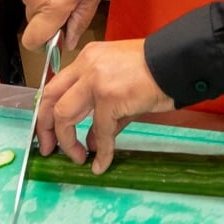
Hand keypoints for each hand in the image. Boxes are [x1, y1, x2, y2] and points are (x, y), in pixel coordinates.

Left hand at [36, 39, 172, 172]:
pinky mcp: (110, 96)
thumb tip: (92, 142)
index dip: (46, 112)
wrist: (178, 62)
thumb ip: (103, 115)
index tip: (47, 133)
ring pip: (63, 113)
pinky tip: (101, 164)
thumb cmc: (155, 72)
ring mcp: (95, 80)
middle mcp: (86, 66)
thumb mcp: (121, 89)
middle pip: (49, 98)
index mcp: (87, 59)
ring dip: (67, 141)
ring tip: (76, 158)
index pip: (55, 86)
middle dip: (45, 127)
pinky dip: (102, 152)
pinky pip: (101, 131)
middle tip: (48, 149)